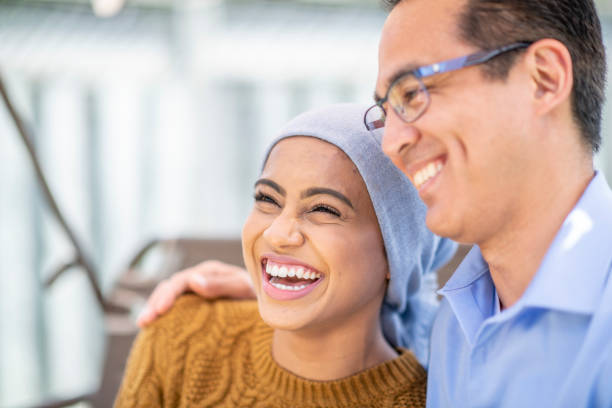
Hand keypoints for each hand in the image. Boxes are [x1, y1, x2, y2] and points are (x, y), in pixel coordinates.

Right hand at [137, 260, 254, 326]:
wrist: (269, 305)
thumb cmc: (258, 296)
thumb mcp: (244, 288)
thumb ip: (222, 284)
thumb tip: (193, 281)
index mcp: (209, 272)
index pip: (182, 280)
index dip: (169, 294)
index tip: (160, 310)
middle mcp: (199, 279)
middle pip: (170, 288)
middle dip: (155, 303)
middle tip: (144, 321)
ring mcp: (195, 292)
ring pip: (168, 297)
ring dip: (154, 309)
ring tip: (143, 324)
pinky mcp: (195, 306)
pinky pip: (174, 309)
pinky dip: (162, 316)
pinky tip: (153, 329)